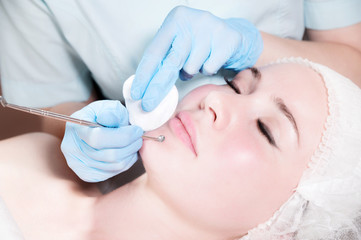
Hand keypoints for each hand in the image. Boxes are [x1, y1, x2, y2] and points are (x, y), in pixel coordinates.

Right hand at [61, 100, 143, 181]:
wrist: (90, 127)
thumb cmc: (101, 115)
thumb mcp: (107, 107)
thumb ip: (111, 112)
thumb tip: (110, 118)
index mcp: (76, 128)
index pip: (99, 138)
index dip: (123, 135)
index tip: (137, 130)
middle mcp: (72, 149)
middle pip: (109, 155)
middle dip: (130, 145)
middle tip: (140, 137)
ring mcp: (78, 164)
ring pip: (114, 165)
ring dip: (130, 154)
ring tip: (135, 143)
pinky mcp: (87, 174)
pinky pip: (113, 172)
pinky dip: (126, 162)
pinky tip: (128, 152)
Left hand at [131, 6, 262, 110]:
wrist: (231, 35)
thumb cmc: (199, 43)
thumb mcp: (179, 43)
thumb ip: (165, 58)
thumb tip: (146, 87)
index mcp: (175, 20)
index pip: (155, 52)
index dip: (144, 75)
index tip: (137, 93)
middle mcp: (192, 20)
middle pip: (170, 62)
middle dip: (157, 87)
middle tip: (148, 104)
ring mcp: (210, 29)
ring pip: (191, 67)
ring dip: (191, 72)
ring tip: (197, 62)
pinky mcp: (227, 39)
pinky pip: (209, 68)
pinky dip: (208, 69)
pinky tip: (210, 59)